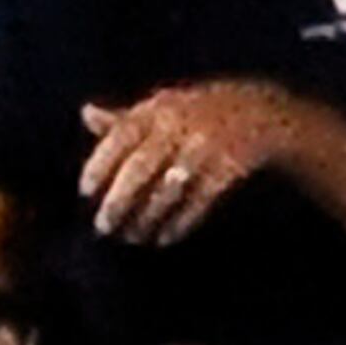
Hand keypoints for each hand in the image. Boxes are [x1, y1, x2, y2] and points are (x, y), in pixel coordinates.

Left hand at [78, 79, 290, 248]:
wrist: (260, 111)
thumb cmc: (198, 114)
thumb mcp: (164, 108)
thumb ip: (126, 118)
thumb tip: (87, 114)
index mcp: (161, 107)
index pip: (122, 134)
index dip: (100, 163)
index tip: (85, 190)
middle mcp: (181, 123)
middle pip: (140, 167)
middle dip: (118, 201)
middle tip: (103, 227)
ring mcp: (206, 145)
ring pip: (167, 190)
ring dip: (146, 219)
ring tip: (133, 237)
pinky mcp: (229, 166)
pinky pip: (198, 201)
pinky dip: (180, 223)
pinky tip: (165, 237)